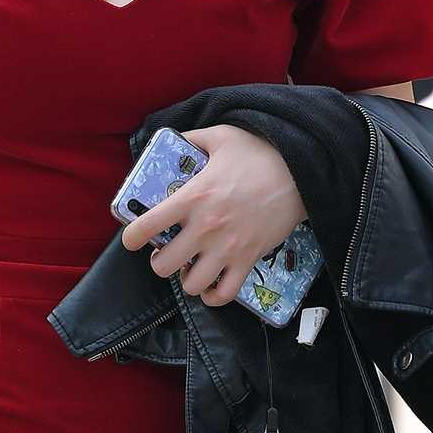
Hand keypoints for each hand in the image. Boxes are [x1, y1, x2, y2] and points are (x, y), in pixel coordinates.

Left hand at [117, 124, 308, 305]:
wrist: (300, 172)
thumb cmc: (260, 153)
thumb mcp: (221, 135)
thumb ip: (193, 139)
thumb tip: (175, 141)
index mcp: (193, 196)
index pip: (147, 226)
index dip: (132, 237)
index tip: (133, 239)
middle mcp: (205, 227)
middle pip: (164, 265)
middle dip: (160, 263)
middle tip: (166, 254)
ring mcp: (227, 247)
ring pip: (191, 285)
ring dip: (185, 280)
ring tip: (190, 268)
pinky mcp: (248, 259)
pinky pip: (224, 294)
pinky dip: (213, 296)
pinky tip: (210, 285)